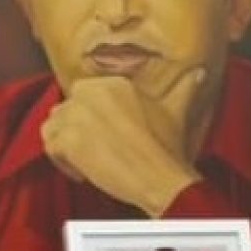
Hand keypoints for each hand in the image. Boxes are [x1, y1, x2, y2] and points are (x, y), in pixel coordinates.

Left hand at [40, 67, 205, 215]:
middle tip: (97, 153)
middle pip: (66, 110)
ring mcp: (77, 116)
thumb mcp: (176, 111)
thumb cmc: (167, 147)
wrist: (160, 177)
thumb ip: (185, 88)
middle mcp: (90, 92)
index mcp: (113, 82)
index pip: (84, 96)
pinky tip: (85, 174)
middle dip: (77, 132)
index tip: (109, 139)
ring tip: (88, 163)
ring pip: (54, 127)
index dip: (94, 121)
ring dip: (67, 147)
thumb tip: (200, 73)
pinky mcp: (68, 141)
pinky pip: (51, 148)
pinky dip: (63, 164)